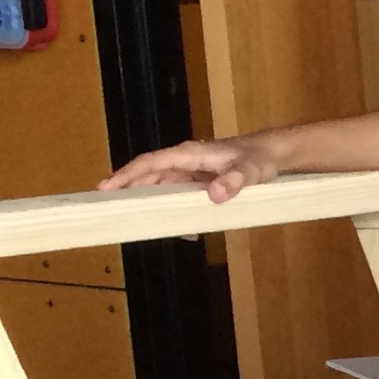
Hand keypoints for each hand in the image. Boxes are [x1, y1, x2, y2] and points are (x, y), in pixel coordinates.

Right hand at [100, 136, 275, 201]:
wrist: (271, 154)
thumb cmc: (258, 159)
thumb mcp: (250, 171)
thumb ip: (234, 182)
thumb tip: (214, 195)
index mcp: (189, 154)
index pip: (151, 163)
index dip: (127, 174)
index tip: (106, 187)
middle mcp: (185, 161)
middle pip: (148, 174)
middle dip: (127, 187)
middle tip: (106, 206)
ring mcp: (190, 171)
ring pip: (160, 184)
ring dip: (145, 198)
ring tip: (129, 216)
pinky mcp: (198, 181)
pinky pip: (176, 193)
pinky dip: (168, 205)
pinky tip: (170, 224)